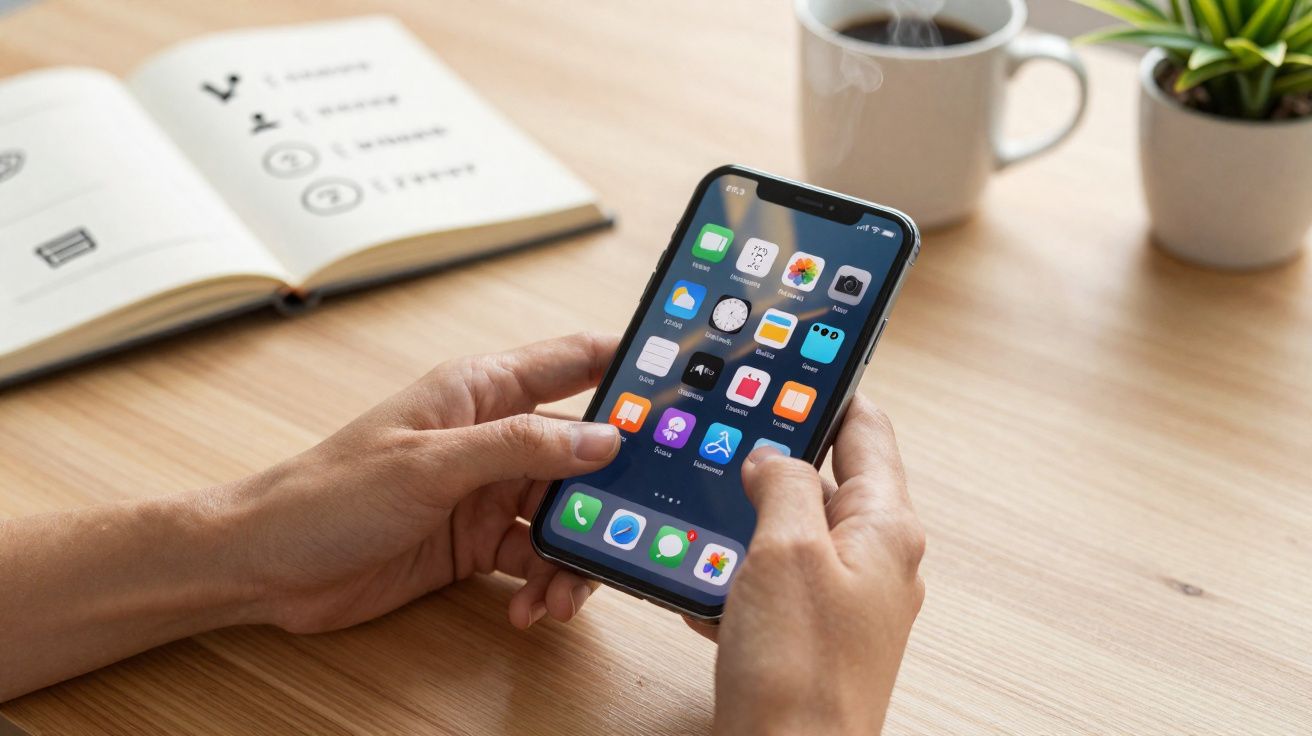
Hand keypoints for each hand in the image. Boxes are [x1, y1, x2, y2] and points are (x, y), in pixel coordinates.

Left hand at [216, 332, 621, 631]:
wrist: (268, 566)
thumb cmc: (330, 493)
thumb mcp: (432, 464)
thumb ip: (521, 447)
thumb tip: (603, 439)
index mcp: (481, 391)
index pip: (573, 361)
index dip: (629, 369)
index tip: (680, 394)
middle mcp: (493, 437)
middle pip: (583, 456)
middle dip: (611, 495)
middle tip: (635, 529)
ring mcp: (486, 491)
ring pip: (565, 515)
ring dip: (575, 556)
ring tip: (561, 595)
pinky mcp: (476, 541)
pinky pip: (535, 558)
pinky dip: (543, 585)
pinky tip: (531, 609)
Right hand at [691, 396, 925, 735]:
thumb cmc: (799, 672)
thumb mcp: (785, 552)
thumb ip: (780, 485)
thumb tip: (771, 455)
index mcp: (884, 528)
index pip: (866, 430)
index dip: (828, 391)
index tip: (794, 361)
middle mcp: (872, 559)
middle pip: (822, 480)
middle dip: (770, 460)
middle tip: (722, 432)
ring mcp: (842, 599)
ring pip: (787, 532)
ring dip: (743, 522)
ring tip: (700, 514)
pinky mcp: (808, 633)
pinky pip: (769, 580)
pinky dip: (734, 573)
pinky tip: (700, 584)